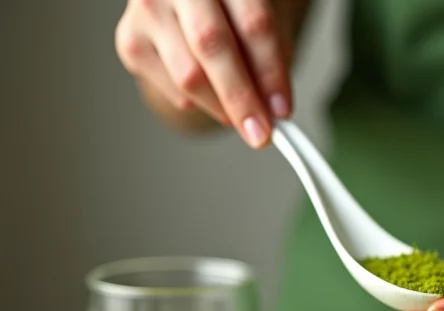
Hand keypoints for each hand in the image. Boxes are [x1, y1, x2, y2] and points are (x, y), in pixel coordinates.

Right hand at [116, 0, 294, 146]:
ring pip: (188, 75)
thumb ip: (272, 57)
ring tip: (240, 114)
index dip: (270, 72)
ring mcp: (147, 8)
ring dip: (221, 107)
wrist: (193, 1)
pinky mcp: (130, 41)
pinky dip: (199, 103)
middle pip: (211, 45)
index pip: (252, 23)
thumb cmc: (234, 10)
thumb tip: (274, 109)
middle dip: (240, 97)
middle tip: (260, 133)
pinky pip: (172, 90)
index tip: (282, 110)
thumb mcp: (265, 18)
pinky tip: (209, 89)